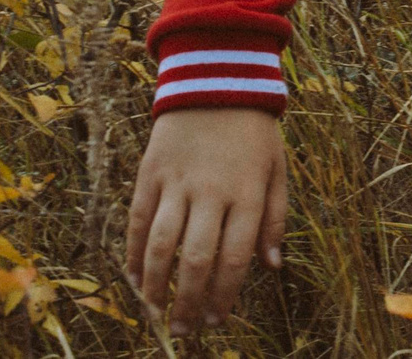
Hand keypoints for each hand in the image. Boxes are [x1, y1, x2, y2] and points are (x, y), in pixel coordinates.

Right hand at [126, 107, 288, 331]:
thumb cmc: (254, 133)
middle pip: (195, 260)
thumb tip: (273, 266)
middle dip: (189, 301)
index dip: (225, 294)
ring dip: (156, 287)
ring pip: (161, 246)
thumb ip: (276, 219)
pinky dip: (133, 255)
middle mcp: (211, 192)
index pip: (235, 258)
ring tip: (157, 314)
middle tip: (186, 330)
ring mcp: (177, 183)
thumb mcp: (278, 170)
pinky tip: (135, 280)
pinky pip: (137, 222)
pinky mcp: (150, 174)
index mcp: (248, 194)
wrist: (218, 82)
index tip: (218, 319)